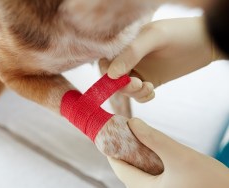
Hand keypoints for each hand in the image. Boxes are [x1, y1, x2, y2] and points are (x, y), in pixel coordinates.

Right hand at [106, 17, 219, 89]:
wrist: (206, 43)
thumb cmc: (180, 34)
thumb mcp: (154, 38)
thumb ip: (131, 54)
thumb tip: (110, 74)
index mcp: (125, 45)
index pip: (105, 62)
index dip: (107, 73)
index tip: (119, 79)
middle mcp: (130, 59)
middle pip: (113, 79)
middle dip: (122, 86)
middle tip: (138, 84)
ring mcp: (140, 70)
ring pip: (126, 88)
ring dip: (133, 92)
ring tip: (148, 87)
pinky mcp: (151, 80)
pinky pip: (139, 94)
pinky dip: (142, 97)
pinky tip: (152, 91)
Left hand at [108, 118, 228, 187]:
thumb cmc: (210, 182)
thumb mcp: (179, 156)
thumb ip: (154, 138)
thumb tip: (132, 122)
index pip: (119, 168)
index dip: (112, 149)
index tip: (110, 131)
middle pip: (128, 170)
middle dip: (125, 150)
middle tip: (125, 131)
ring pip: (139, 172)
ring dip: (137, 154)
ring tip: (136, 137)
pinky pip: (149, 175)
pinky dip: (147, 161)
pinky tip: (152, 150)